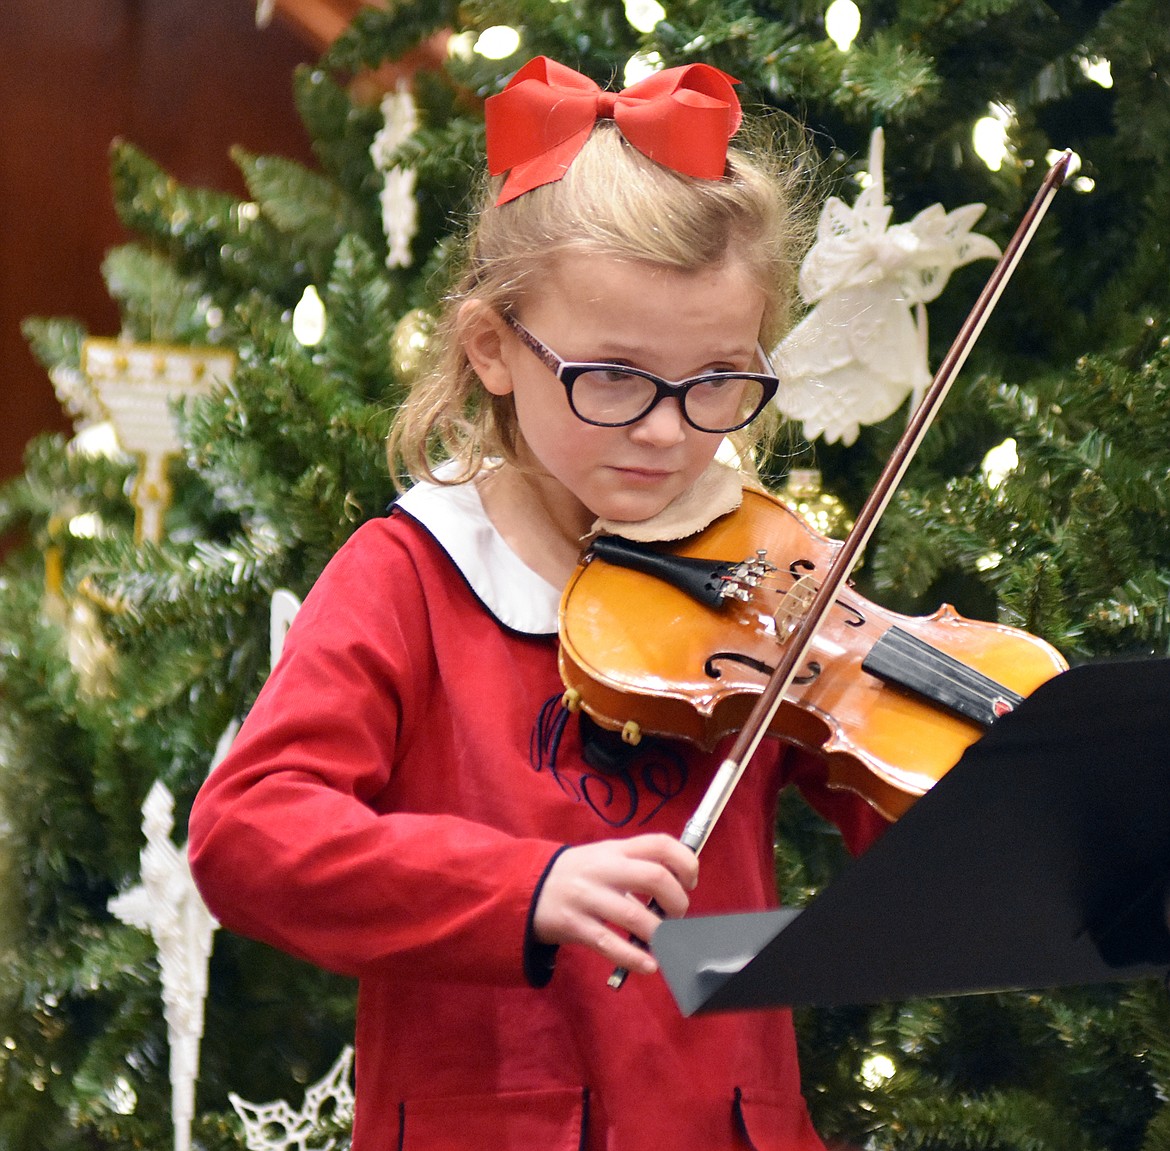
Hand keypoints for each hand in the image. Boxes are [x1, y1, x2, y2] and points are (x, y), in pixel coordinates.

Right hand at [532, 834, 698, 975]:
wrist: (526, 887)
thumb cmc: (578, 874)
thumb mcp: (605, 858)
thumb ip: (636, 866)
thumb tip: (677, 890)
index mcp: (616, 850)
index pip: (660, 844)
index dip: (685, 863)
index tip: (690, 882)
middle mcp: (604, 869)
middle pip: (655, 877)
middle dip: (677, 902)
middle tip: (677, 917)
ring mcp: (588, 897)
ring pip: (635, 916)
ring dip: (659, 935)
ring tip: (665, 943)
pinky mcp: (575, 925)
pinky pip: (610, 944)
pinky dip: (635, 957)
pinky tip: (649, 965)